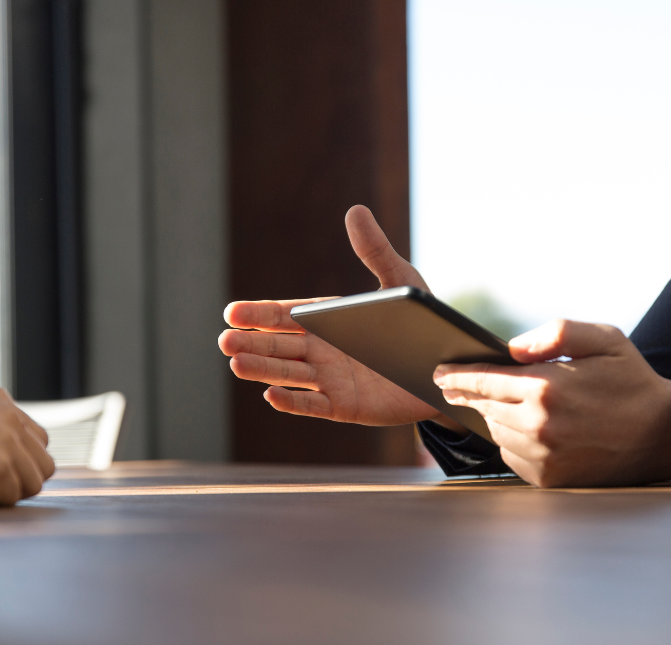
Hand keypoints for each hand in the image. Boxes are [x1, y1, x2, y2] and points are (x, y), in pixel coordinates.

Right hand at [220, 205, 461, 428]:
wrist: (448, 371)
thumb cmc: (421, 324)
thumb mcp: (401, 283)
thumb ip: (375, 251)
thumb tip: (354, 210)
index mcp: (326, 320)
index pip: (284, 316)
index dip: (258, 314)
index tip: (231, 312)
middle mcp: (321, 350)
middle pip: (278, 346)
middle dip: (251, 343)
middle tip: (224, 341)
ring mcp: (329, 380)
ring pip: (288, 375)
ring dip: (262, 370)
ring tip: (236, 364)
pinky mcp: (343, 406)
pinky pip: (313, 405)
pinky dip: (292, 402)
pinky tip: (270, 395)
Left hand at [433, 320, 670, 486]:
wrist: (663, 437)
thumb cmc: (631, 383)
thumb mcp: (605, 339)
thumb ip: (556, 334)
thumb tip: (511, 348)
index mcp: (547, 388)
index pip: (483, 380)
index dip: (456, 376)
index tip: (438, 373)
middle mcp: (539, 425)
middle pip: (484, 407)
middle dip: (469, 394)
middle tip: (454, 386)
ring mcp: (542, 455)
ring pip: (495, 431)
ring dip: (494, 417)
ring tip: (505, 404)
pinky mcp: (546, 478)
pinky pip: (510, 455)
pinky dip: (511, 441)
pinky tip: (527, 429)